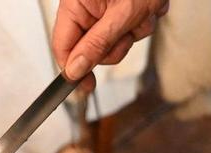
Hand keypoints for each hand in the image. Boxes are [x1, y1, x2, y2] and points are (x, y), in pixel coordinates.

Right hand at [53, 0, 168, 85]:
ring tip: (143, 14)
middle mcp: (86, 8)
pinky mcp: (119, 10)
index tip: (86, 86)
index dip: (74, 69)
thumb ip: (97, 44)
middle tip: (128, 34)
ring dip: (133, 34)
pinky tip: (147, 9)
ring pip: (112, 43)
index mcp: (75, 5)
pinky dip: (140, 25)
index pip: (63, 47)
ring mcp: (103, 10)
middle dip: (114, 47)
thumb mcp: (122, 14)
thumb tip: (75, 70)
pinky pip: (126, 32)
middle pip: (89, 49)